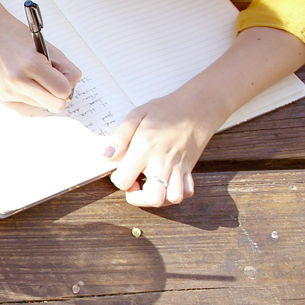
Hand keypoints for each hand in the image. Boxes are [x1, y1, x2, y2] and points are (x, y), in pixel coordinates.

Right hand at [0, 7, 83, 113]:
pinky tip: (22, 77)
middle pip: (55, 105)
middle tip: (55, 82)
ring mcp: (9, 91)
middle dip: (59, 95)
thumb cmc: (18, 36)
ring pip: (42, 104)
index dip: (68, 84)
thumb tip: (70, 92)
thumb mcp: (48, 47)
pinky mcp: (4, 96)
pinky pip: (29, 101)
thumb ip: (65, 69)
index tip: (64, 76)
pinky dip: (31, 91)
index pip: (63, 90)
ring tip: (33, 74)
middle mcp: (18, 81)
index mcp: (32, 64)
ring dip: (43, 93)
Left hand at [105, 86, 222, 207]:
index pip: (125, 180)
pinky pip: (187, 192)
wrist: (198, 106)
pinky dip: (176, 194)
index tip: (120, 171)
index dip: (118, 180)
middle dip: (139, 199)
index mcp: (145, 148)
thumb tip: (107, 155)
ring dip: (158, 198)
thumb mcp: (136, 114)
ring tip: (150, 185)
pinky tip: (166, 183)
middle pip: (153, 198)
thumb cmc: (165, 109)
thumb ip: (120, 136)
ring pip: (172, 198)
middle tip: (135, 185)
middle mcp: (163, 161)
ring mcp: (179, 167)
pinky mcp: (189, 169)